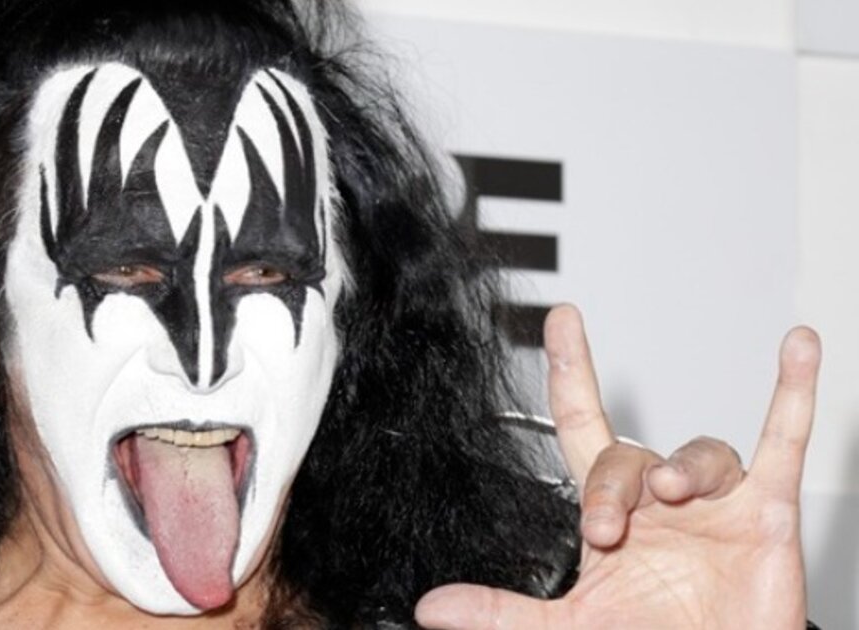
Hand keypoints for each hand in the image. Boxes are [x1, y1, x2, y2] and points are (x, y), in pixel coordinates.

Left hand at [415, 305, 820, 628]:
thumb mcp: (571, 626)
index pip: (583, 424)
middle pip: (627, 453)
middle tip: (604, 525)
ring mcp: (712, 505)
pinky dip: (791, 394)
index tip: (561, 322)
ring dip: (683, 467)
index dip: (571, 373)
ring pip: (698, 450)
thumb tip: (433, 607)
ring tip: (670, 494)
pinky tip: (796, 349)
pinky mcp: (765, 514)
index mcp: (611, 516)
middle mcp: (658, 503)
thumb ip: (503, 612)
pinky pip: (781, 441)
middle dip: (612, 484)